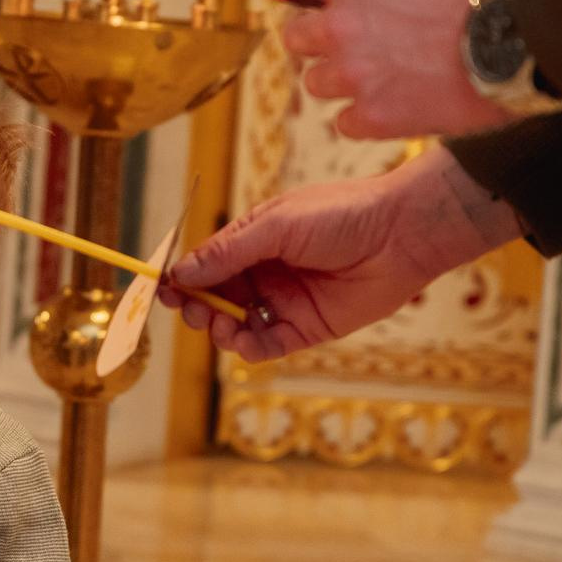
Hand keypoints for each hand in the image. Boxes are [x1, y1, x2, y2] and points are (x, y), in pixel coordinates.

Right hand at [160, 147, 522, 362]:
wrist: (402, 233)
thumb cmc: (341, 214)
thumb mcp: (276, 225)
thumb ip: (229, 250)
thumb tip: (181, 270)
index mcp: (252, 240)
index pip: (204, 263)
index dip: (180, 277)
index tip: (159, 290)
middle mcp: (264, 272)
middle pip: (213, 297)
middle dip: (196, 305)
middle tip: (191, 308)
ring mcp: (283, 302)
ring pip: (235, 324)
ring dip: (219, 328)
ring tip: (222, 323)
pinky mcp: (307, 328)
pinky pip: (266, 345)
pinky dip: (248, 347)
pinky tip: (243, 340)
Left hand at [282, 0, 520, 138]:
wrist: (525, 38)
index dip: (340, 5)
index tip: (362, 14)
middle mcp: (338, 24)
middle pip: (297, 39)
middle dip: (322, 44)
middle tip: (357, 51)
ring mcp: (352, 73)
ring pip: (316, 83)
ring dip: (344, 83)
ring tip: (387, 81)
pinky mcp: (371, 117)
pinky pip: (344, 123)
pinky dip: (366, 120)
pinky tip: (399, 108)